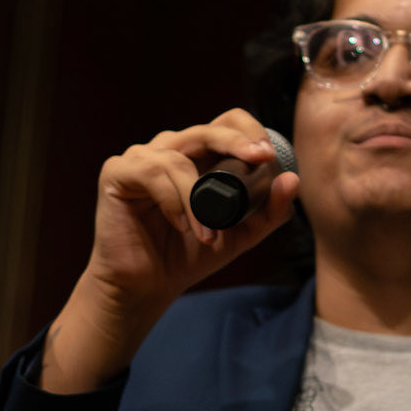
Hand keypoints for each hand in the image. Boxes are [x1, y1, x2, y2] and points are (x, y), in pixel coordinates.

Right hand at [40, 111, 300, 392]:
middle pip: (206, 129)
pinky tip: (181, 225)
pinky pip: (151, 172)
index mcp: (199, 157)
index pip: (226, 123)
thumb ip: (268, 212)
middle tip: (258, 160)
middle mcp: (171, 150)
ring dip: (200, 199)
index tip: (268, 156)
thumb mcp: (239, 234)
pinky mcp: (117, 172)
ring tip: (208, 235)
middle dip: (236, 142)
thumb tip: (292, 180)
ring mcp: (142, 158)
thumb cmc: (187, 256)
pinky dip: (173, 200)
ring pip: (180, 158)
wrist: (147, 287)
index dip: (249, 131)